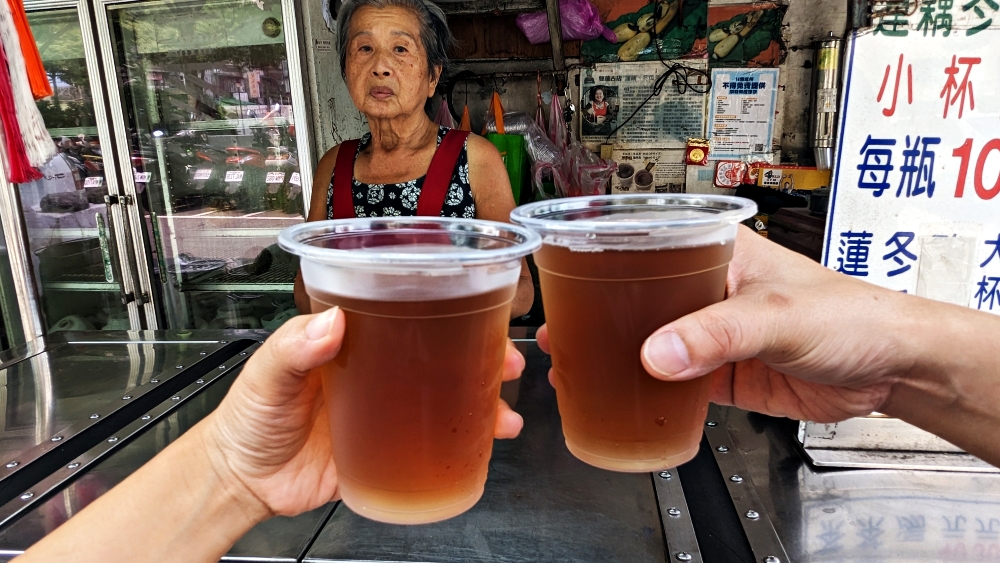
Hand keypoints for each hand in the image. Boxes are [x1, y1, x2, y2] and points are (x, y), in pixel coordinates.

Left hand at [201, 307, 524, 517]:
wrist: (241, 480)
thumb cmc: (248, 419)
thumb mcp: (265, 374)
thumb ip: (292, 347)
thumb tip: (330, 321)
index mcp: (353, 339)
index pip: (407, 310)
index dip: (448, 307)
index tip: (479, 308)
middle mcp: (378, 370)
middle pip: (441, 353)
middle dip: (484, 354)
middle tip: (507, 361)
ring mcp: (387, 411)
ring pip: (447, 398)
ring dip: (484, 401)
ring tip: (503, 413)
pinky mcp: (387, 450)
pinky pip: (434, 446)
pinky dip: (464, 445)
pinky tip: (483, 446)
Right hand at [536, 226, 901, 423]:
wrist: (890, 370)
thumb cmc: (852, 314)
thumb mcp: (778, 315)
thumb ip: (718, 334)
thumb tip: (659, 354)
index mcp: (714, 252)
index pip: (644, 242)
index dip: (599, 260)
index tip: (564, 282)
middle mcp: (705, 288)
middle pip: (635, 296)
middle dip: (595, 316)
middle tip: (558, 334)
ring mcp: (710, 332)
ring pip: (648, 340)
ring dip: (614, 356)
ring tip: (574, 367)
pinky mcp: (720, 371)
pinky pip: (671, 380)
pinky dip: (644, 389)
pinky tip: (618, 396)